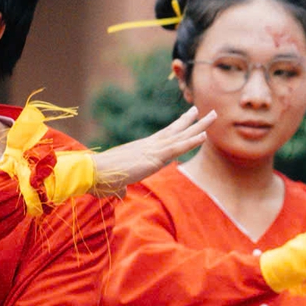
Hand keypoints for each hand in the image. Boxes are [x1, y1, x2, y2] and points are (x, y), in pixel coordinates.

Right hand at [89, 106, 215, 196]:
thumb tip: (119, 194)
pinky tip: (204, 135)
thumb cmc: (99, 179)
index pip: (164, 136)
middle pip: (175, 130)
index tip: (187, 119)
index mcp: (141, 149)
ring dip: (199, 126)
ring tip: (213, 115)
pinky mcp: (154, 157)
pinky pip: (177, 147)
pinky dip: (191, 141)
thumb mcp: (114, 184)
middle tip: (204, 111)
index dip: (177, 127)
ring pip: (181, 135)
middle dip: (191, 121)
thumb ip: (120, 187)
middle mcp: (149, 145)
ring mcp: (153, 149)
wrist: (92, 172)